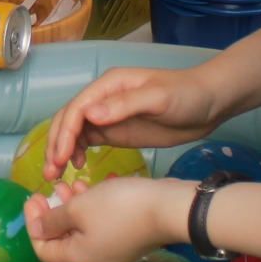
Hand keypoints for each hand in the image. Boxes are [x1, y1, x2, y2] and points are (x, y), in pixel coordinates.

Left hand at [24, 176, 183, 261]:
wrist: (168, 209)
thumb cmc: (118, 208)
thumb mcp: (79, 209)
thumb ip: (53, 220)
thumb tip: (38, 230)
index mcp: (78, 259)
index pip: (43, 250)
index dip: (32, 224)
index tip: (32, 197)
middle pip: (62, 241)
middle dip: (53, 212)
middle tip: (50, 189)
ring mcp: (113, 254)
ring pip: (81, 232)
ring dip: (71, 207)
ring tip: (68, 183)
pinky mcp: (127, 241)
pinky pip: (99, 228)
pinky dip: (89, 210)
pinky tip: (89, 188)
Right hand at [44, 65, 224, 176]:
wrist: (210, 103)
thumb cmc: (186, 95)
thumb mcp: (158, 98)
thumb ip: (125, 104)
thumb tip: (90, 114)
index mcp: (109, 85)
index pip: (77, 109)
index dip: (64, 133)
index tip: (60, 157)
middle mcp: (103, 98)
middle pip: (68, 120)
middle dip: (56, 144)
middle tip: (51, 173)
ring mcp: (108, 115)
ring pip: (74, 132)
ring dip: (61, 151)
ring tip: (56, 175)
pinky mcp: (116, 131)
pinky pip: (87, 140)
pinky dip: (76, 152)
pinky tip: (76, 167)